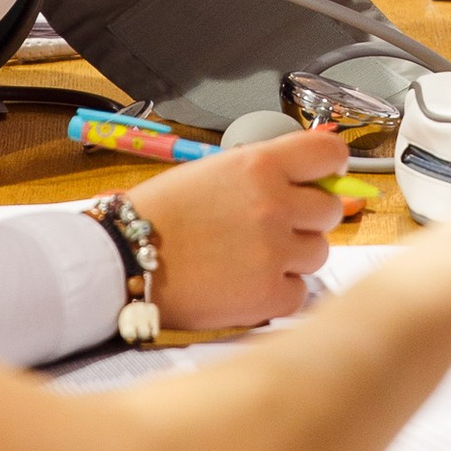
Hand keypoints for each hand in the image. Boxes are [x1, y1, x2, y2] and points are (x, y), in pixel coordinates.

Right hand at [147, 132, 353, 330]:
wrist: (120, 259)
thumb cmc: (160, 214)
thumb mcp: (214, 171)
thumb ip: (265, 172)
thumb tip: (312, 175)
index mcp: (260, 165)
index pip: (330, 154)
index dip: (330, 167)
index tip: (323, 178)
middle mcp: (274, 205)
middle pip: (329, 210)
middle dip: (306, 219)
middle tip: (270, 227)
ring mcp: (274, 253)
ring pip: (318, 253)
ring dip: (292, 257)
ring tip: (248, 257)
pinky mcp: (268, 296)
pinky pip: (300, 293)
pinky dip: (278, 292)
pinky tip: (244, 283)